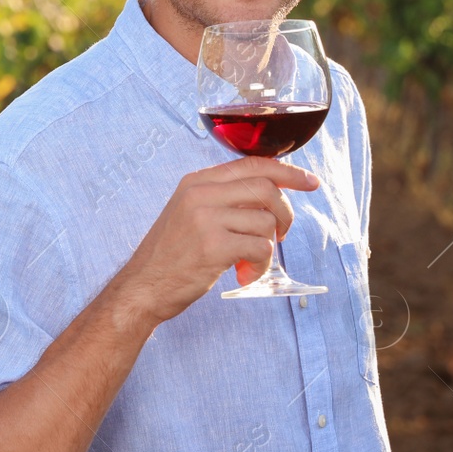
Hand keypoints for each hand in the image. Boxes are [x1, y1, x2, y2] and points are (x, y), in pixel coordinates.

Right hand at [114, 155, 319, 324]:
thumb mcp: (190, 213)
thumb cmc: (171, 255)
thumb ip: (223, 199)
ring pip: (266, 221)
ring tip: (249, 264)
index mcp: (197, 181)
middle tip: (281, 235)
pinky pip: (260, 248)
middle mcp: (201, 193)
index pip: (252, 164)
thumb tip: (269, 194)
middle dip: (285, 213)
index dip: (287, 171)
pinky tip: (243, 275)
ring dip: (267, 248)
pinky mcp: (213, 246)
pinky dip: (260, 266)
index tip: (309, 181)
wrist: (142, 287)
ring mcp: (206, 219)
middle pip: (266, 188)